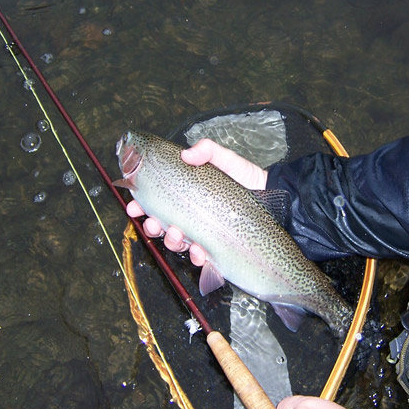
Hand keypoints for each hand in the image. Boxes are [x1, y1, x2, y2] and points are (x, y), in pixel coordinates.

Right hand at [125, 138, 267, 265]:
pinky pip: (199, 257)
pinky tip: (199, 250)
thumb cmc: (248, 178)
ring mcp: (203, 233)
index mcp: (188, 194)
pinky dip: (195, 255)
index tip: (133, 205)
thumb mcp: (228, 160)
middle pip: (161, 225)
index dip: (141, 204)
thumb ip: (208, 151)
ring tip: (177, 234)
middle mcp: (192, 215)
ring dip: (171, 241)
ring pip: (176, 242)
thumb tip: (187, 154)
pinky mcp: (216, 249)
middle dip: (152, 226)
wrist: (274, 200)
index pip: (158, 200)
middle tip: (154, 223)